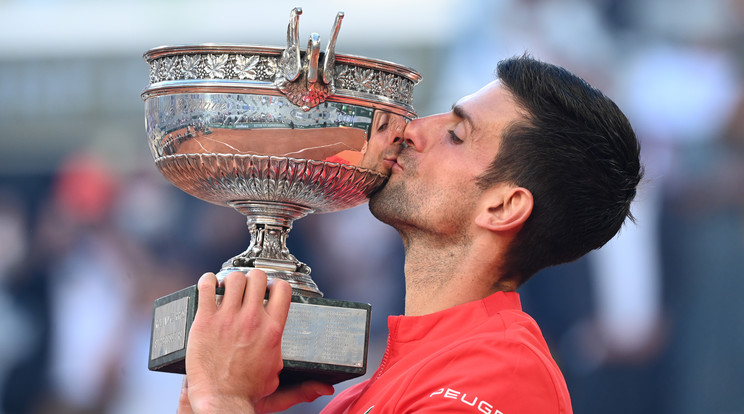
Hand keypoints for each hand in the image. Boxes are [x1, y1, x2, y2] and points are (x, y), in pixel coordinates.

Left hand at [184, 269, 290, 412]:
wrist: (221, 401)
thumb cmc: (245, 393)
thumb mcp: (278, 384)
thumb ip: (302, 385)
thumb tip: (323, 388)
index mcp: (272, 330)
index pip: (282, 290)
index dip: (276, 285)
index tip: (269, 289)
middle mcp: (252, 320)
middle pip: (258, 277)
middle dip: (253, 280)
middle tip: (248, 288)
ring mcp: (228, 318)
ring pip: (234, 278)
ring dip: (232, 280)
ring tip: (228, 288)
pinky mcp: (205, 320)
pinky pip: (207, 286)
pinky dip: (208, 281)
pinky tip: (209, 285)